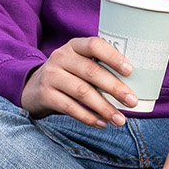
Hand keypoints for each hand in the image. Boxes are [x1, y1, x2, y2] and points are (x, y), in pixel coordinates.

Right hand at [19, 37, 136, 126]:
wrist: (33, 87)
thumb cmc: (68, 75)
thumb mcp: (78, 63)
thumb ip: (98, 66)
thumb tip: (135, 84)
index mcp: (74, 46)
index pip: (95, 45)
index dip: (113, 57)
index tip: (130, 71)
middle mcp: (61, 57)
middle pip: (91, 72)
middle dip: (115, 88)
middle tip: (132, 101)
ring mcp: (51, 75)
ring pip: (82, 92)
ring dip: (104, 107)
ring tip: (120, 119)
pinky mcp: (46, 94)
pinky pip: (70, 107)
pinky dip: (88, 117)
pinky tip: (102, 123)